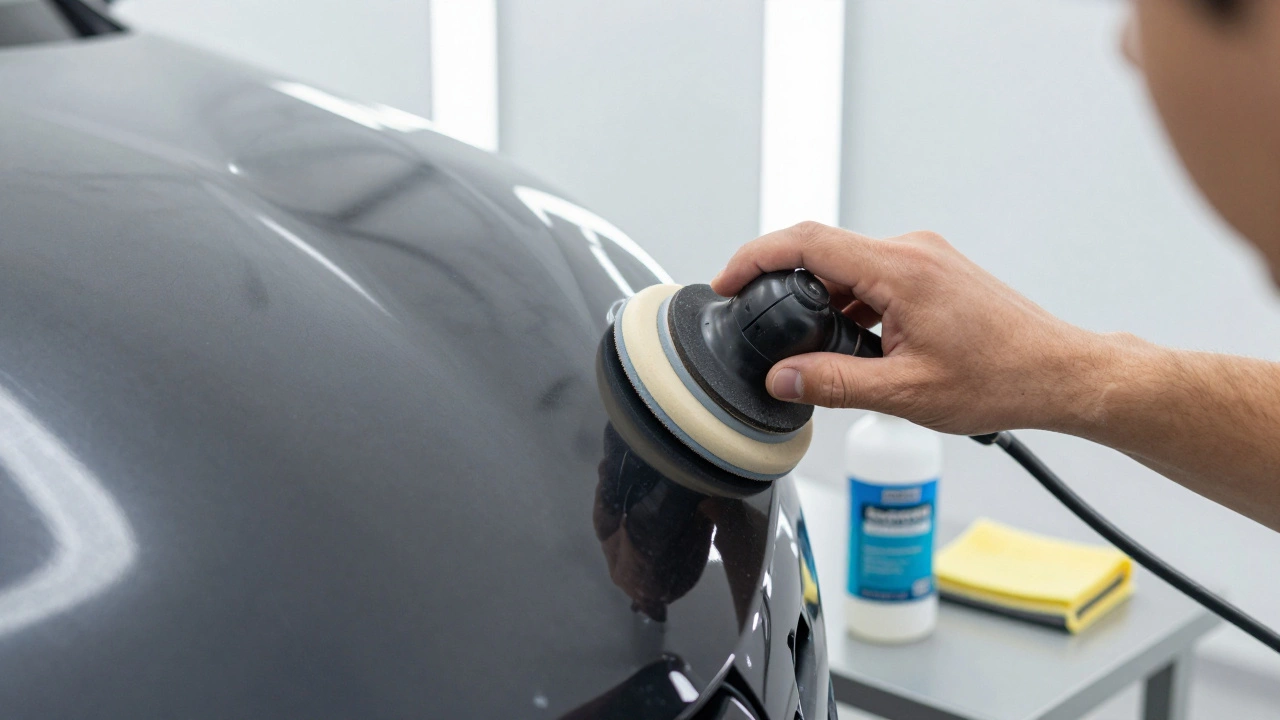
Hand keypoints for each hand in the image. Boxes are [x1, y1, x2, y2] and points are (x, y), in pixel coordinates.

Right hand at [711, 222, 1114, 434]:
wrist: (1059, 372)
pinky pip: (873, 272)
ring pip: (847, 262)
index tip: (726, 280)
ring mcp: (924, 256)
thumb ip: (835, 384)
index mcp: (900, 271)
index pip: (807, 243)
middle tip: (753, 315)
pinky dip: (848, 299)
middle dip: (779, 278)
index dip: (755, 256)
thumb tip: (783, 379)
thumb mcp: (906, 393)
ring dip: (819, 295)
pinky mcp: (933, 269)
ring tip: (807, 341)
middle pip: (822, 247)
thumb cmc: (1002, 378)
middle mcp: (911, 251)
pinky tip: (851, 339)